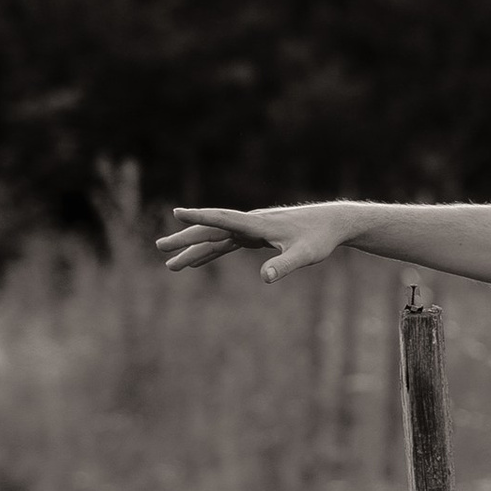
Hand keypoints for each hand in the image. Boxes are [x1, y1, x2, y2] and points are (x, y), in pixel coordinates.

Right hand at [155, 200, 368, 283]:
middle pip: (211, 230)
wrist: (331, 224)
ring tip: (170, 265)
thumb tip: (265, 278)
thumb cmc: (319, 239)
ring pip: (215, 239)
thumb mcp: (305, 255)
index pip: (223, 219)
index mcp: (257, 224)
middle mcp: (250, 223)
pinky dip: (210, 253)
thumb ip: (285, 266)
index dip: (200, 217)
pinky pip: (226, 245)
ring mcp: (250, 229)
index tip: (177, 212)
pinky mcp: (254, 236)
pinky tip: (196, 262)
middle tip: (160, 247)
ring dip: (193, 250)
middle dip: (185, 239)